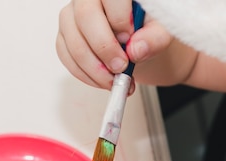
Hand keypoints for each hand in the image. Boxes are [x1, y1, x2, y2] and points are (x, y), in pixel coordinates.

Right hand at [56, 0, 172, 88]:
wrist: (136, 41)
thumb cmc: (147, 30)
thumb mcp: (161, 31)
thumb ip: (154, 38)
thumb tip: (135, 50)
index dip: (119, 19)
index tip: (131, 40)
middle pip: (85, 16)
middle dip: (104, 48)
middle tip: (121, 67)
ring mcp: (71, 16)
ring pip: (73, 41)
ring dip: (94, 68)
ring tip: (114, 80)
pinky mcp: (64, 36)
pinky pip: (67, 57)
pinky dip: (85, 74)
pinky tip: (102, 80)